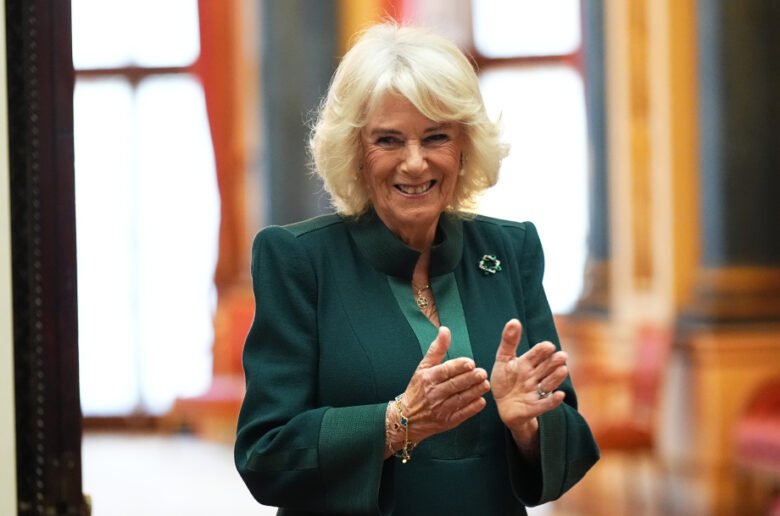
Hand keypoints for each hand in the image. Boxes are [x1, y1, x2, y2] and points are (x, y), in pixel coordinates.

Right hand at [399, 326, 489, 443]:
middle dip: (469, 379)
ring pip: (460, 399)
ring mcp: (440, 409)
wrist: (407, 418)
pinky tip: (481, 401)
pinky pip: (461, 414)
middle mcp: (433, 394)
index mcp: (428, 378)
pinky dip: (472, 408)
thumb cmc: (418, 389)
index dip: (458, 367)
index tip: (470, 363)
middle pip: (454, 385)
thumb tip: (445, 330)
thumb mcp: (423, 367)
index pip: (445, 371)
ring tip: (485, 384)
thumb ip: (437, 349)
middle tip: (482, 373)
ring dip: (474, 392)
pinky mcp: (447, 421)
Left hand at [491, 319, 566, 435]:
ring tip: (563, 370)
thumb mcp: (504, 359)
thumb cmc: (505, 380)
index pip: (537, 354)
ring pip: (549, 383)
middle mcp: (535, 376)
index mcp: (527, 363)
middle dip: (554, 362)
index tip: (548, 346)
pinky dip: (552, 401)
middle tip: (561, 356)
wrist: (502, 405)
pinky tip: (560, 395)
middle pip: (547, 368)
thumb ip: (509, 341)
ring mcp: (536, 392)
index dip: (543, 350)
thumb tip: (514, 320)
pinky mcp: (534, 407)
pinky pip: (545, 404)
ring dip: (556, 377)